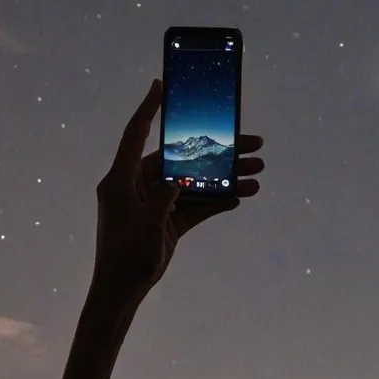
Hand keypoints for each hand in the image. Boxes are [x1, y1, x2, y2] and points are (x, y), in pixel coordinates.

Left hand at [93, 78, 263, 304]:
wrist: (121, 293)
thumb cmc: (125, 258)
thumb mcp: (147, 227)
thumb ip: (163, 200)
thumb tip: (179, 180)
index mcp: (121, 179)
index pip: (136, 134)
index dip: (148, 108)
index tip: (160, 85)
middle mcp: (137, 185)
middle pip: (180, 157)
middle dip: (215, 150)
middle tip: (250, 141)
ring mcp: (154, 202)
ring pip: (193, 180)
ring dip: (224, 175)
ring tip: (257, 170)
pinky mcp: (167, 220)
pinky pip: (195, 203)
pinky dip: (217, 199)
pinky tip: (243, 195)